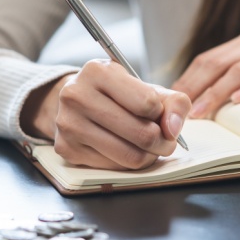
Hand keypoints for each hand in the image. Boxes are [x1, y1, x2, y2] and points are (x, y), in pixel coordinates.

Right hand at [21, 59, 190, 169]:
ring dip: (149, 156)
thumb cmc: (117, 95)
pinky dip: (128, 163)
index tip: (157, 114)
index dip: (161, 114)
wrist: (76, 103)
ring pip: (130, 156)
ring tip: (148, 147)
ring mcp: (69, 124)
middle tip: (164, 140)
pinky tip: (126, 151)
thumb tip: (172, 130)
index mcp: (98, 71)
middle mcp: (77, 95)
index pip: (148, 103)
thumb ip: (173, 102)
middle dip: (162, 142)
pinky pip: (114, 168)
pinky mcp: (67, 149)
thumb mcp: (146, 87)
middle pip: (142, 134)